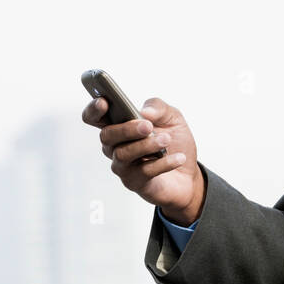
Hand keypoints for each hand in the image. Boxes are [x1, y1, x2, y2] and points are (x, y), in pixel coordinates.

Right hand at [82, 95, 205, 225]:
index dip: (94, 110)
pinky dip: (163, 163)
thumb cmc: (175, 142)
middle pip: (107, 136)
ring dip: (146, 145)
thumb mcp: (172, 118)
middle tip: (147, 126)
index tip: (104, 102)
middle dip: (127, 129)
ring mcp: (123, 165)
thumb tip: (145, 111)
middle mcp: (115, 146)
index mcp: (119, 126)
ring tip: (166, 140)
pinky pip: (144, 171)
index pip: (94, 117)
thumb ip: (158, 108)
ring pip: (123, 154)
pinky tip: (178, 158)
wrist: (189, 173)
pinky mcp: (134, 182)